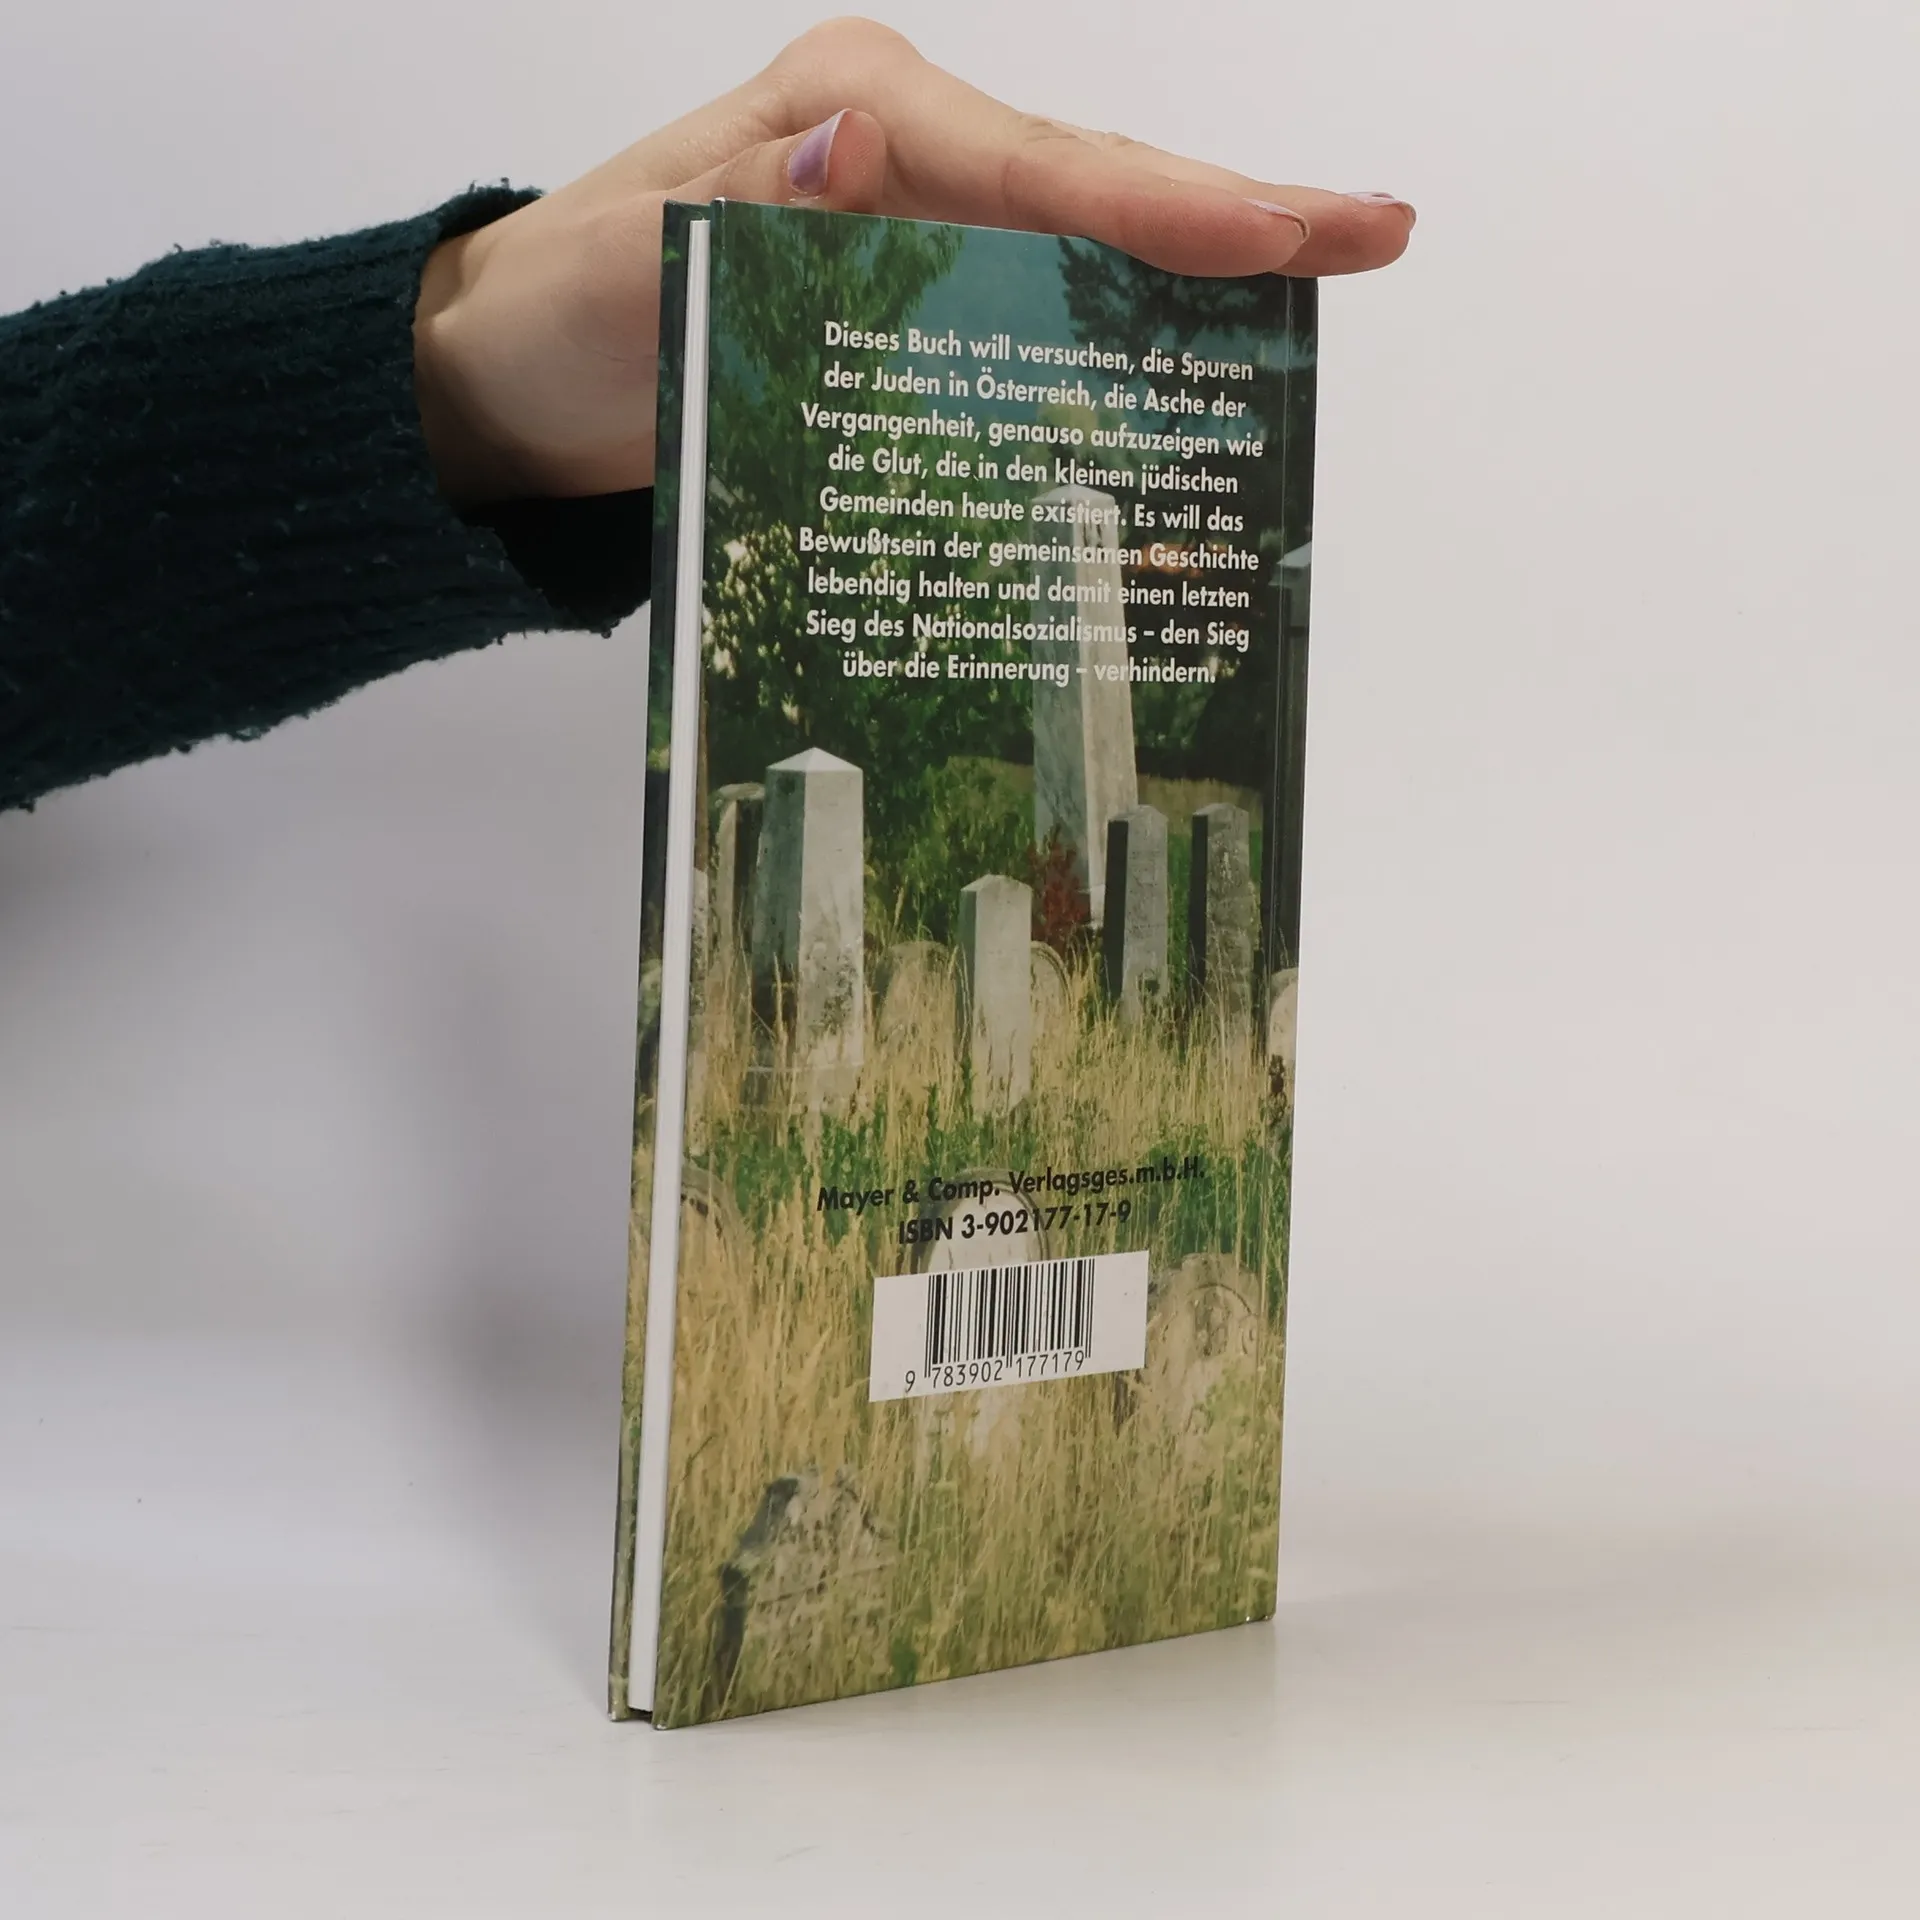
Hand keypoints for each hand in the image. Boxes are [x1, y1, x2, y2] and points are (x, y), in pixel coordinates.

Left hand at [413, 16, 1414, 506]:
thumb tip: (856, 144)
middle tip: (1377, 232)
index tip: (1280, 233)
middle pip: (1093, 185)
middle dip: (1234, 214)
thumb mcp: (627, 260)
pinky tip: (1186, 377)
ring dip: (1199, 275)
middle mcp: (901, 152)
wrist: (524, 381)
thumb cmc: (564, 310)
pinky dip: (1111, 341)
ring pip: (1081, 246)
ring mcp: (915, 228)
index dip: (1160, 204)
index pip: (1035, 162)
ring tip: (1327, 289)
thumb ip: (734, 210)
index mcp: (855, 113)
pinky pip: (1032, 316)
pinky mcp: (910, 304)